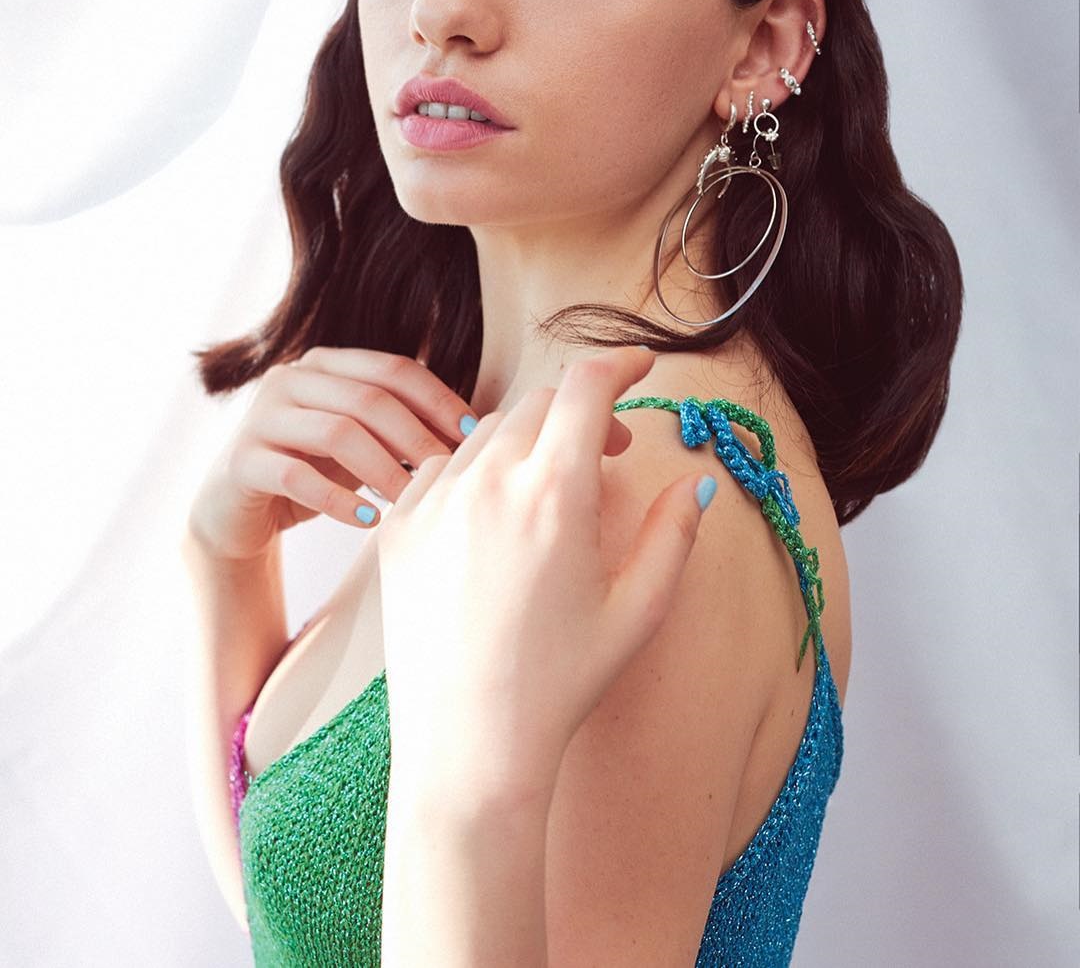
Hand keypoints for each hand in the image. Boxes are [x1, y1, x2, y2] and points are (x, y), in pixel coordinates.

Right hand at [186, 347, 478, 560]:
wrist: (238, 515)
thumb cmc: (313, 474)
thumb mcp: (360, 444)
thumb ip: (400, 427)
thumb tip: (473, 430)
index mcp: (324, 363)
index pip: (393, 369)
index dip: (437, 399)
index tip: (473, 434)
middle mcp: (289, 379)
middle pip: (368, 399)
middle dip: (416, 437)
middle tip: (448, 474)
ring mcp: (260, 417)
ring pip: (336, 433)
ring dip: (383, 469)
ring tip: (410, 501)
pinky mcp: (240, 462)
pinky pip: (295, 477)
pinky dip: (338, 501)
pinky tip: (369, 521)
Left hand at [375, 345, 713, 804]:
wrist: (468, 746)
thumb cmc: (560, 683)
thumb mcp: (637, 611)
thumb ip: (672, 534)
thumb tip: (694, 482)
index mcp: (554, 495)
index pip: (586, 386)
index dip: (620, 362)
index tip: (639, 363)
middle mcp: (488, 483)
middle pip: (540, 404)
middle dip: (581, 412)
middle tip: (607, 451)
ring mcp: (434, 502)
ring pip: (487, 431)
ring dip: (528, 442)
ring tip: (550, 493)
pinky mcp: (398, 527)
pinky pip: (440, 468)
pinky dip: (475, 472)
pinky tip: (494, 518)